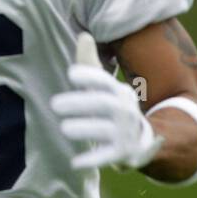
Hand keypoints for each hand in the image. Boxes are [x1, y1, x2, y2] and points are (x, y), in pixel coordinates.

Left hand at [51, 33, 162, 170]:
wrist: (141, 141)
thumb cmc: (111, 107)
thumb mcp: (104, 86)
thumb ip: (90, 64)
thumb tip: (83, 35)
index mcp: (119, 92)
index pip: (106, 82)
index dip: (91, 76)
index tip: (71, 74)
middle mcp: (125, 111)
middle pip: (105, 105)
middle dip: (81, 103)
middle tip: (55, 104)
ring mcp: (125, 133)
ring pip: (105, 130)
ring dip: (85, 128)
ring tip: (65, 128)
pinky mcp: (123, 154)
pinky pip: (107, 157)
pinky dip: (92, 160)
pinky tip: (74, 162)